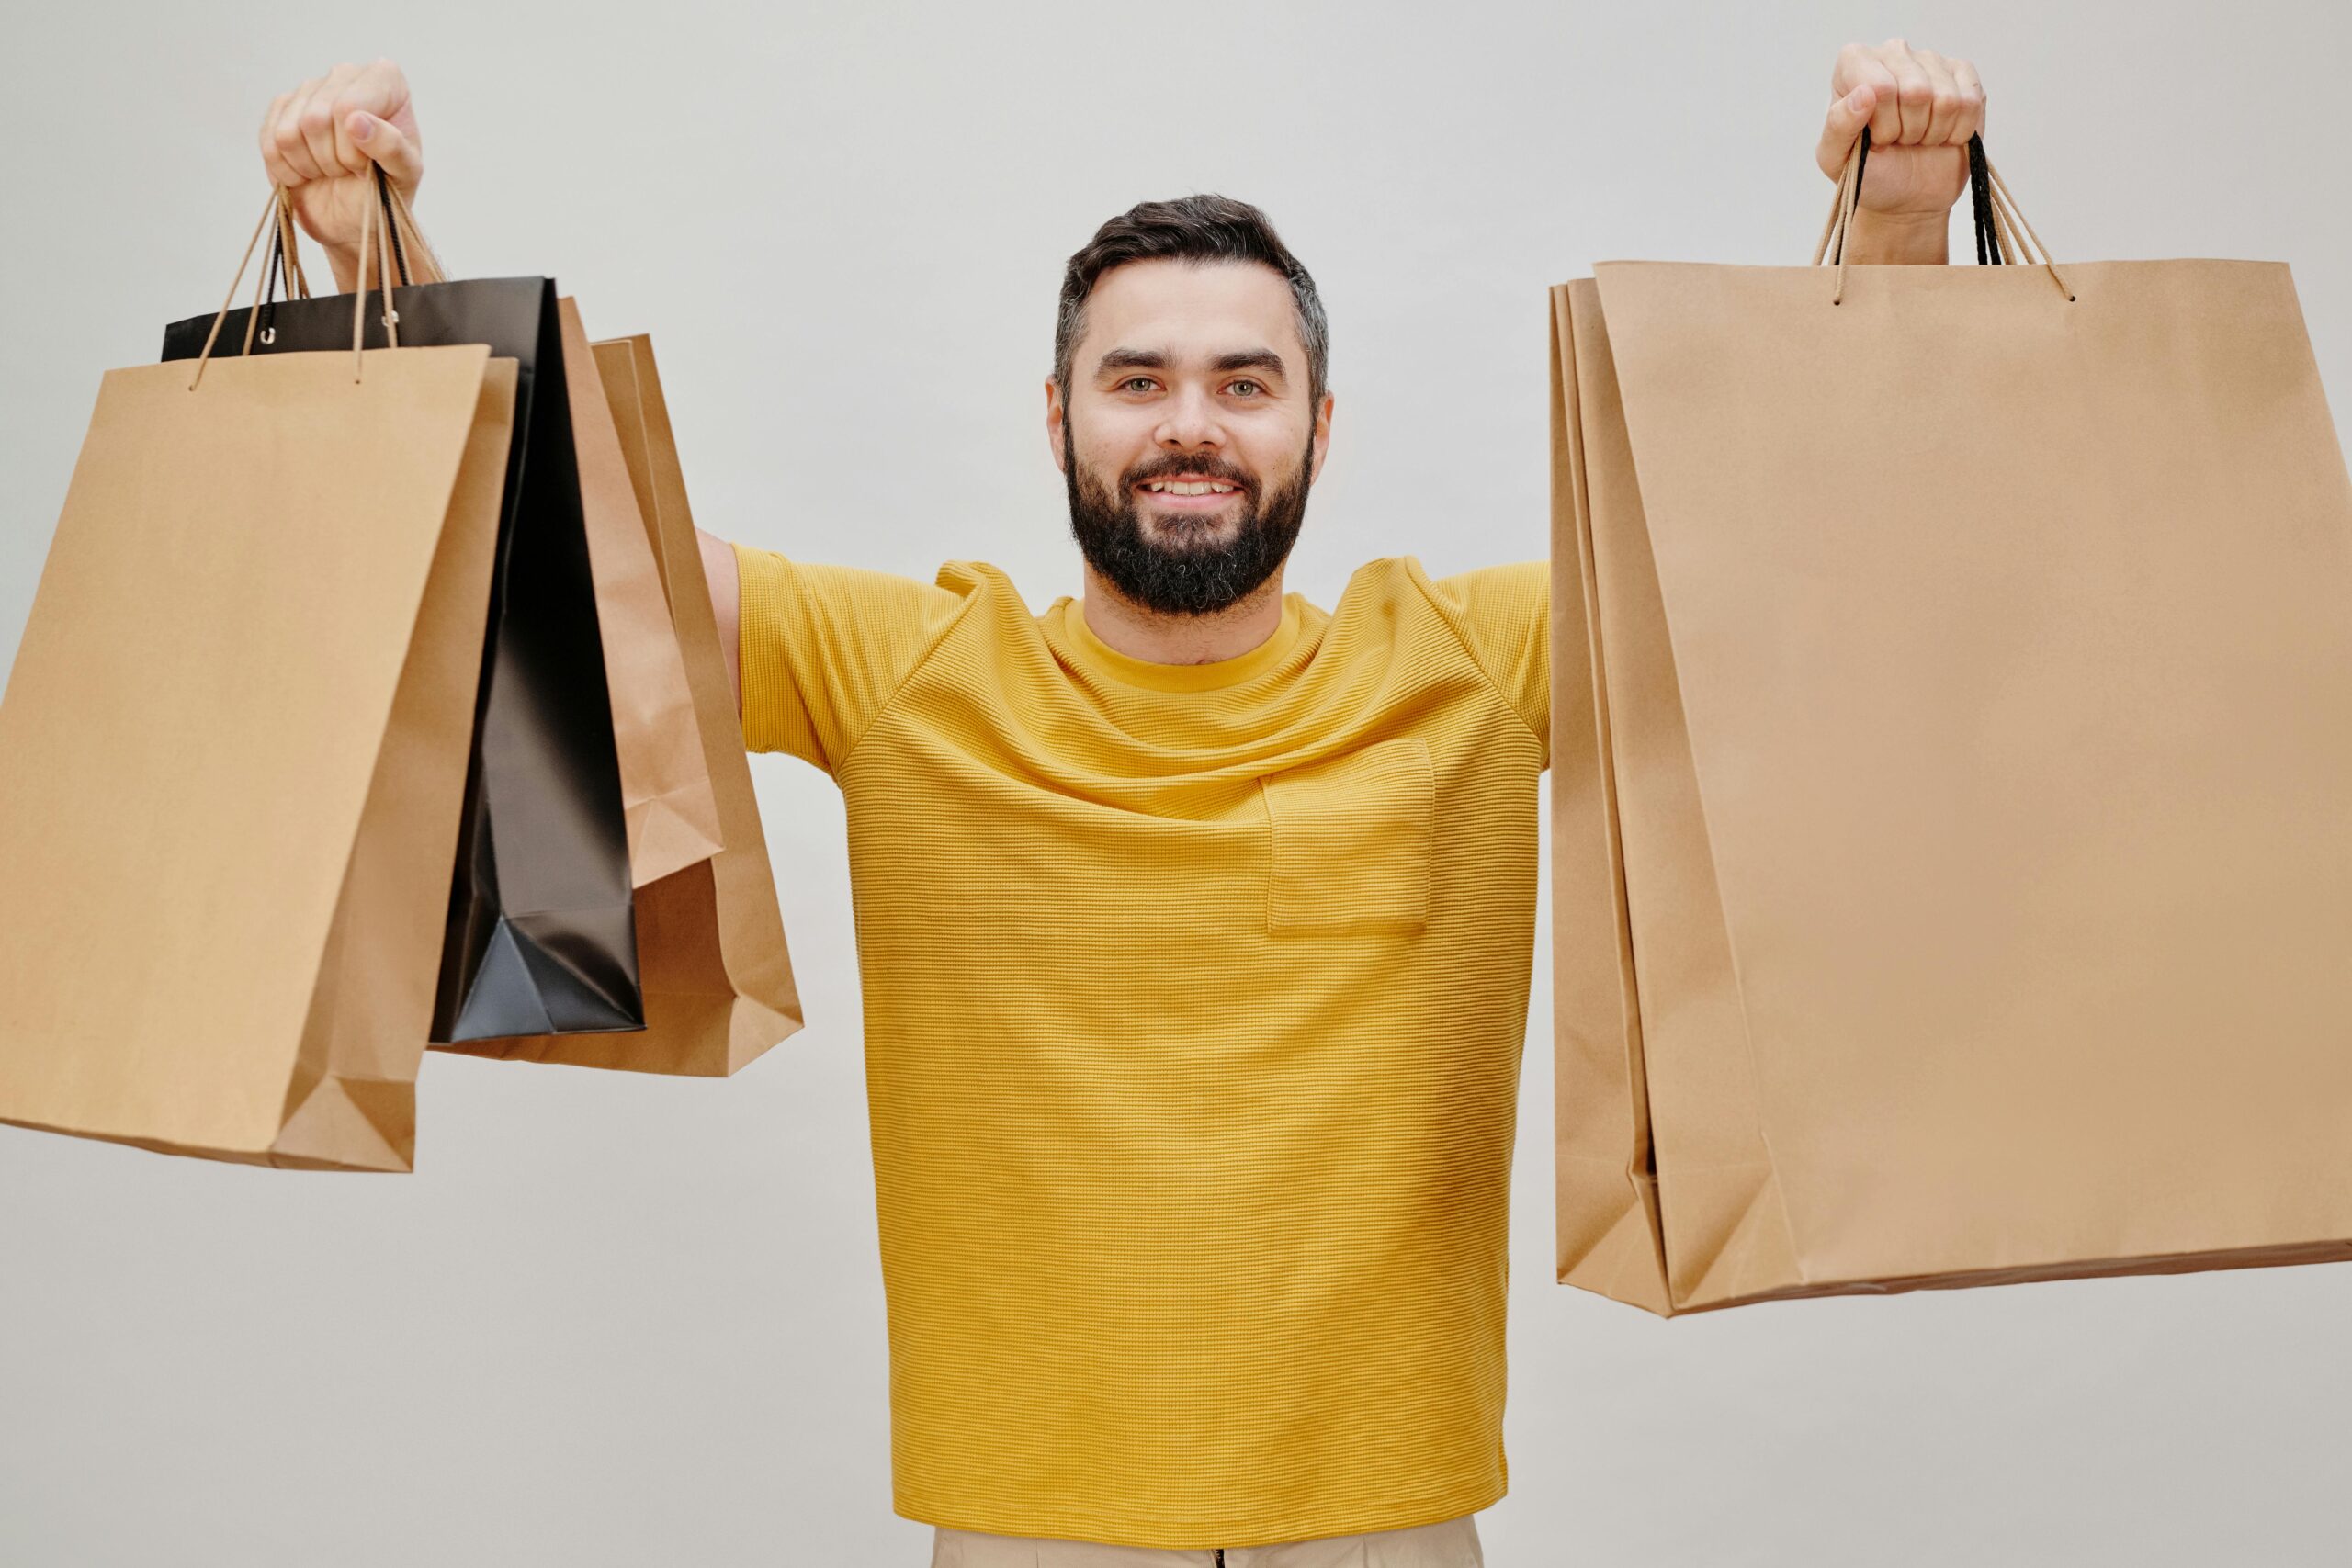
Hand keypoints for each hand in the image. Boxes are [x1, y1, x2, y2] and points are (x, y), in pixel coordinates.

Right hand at [257, 59, 424, 287]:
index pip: (348, 106)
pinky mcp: (281, 108)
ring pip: (289, 132)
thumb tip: (355, 121)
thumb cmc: (386, 188)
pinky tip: (309, 172)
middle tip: (350, 170)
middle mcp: (345, 74)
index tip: (368, 163)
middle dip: (333, 160)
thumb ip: (392, 147)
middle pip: (315, 119)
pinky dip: (289, 171)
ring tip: (332, 170)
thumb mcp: (404, 175)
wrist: (357, 213)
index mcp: (385, 80)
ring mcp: (309, 88)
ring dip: (311, 166)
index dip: (353, 148)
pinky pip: (270, 143)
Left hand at [1815, 39, 1985, 263]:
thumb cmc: (1867, 170)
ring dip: (1933, 132)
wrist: (1904, 191)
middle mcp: (1893, 51)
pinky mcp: (1963, 73)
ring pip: (1946, 99)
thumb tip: (1864, 93)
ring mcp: (1931, 59)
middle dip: (1909, 130)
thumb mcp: (1838, 159)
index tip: (1875, 138)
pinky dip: (1958, 131)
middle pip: (1917, 91)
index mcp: (1855, 62)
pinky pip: (1971, 102)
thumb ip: (1839, 126)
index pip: (1880, 88)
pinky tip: (1941, 133)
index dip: (1883, 125)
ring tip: (1917, 137)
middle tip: (1898, 140)